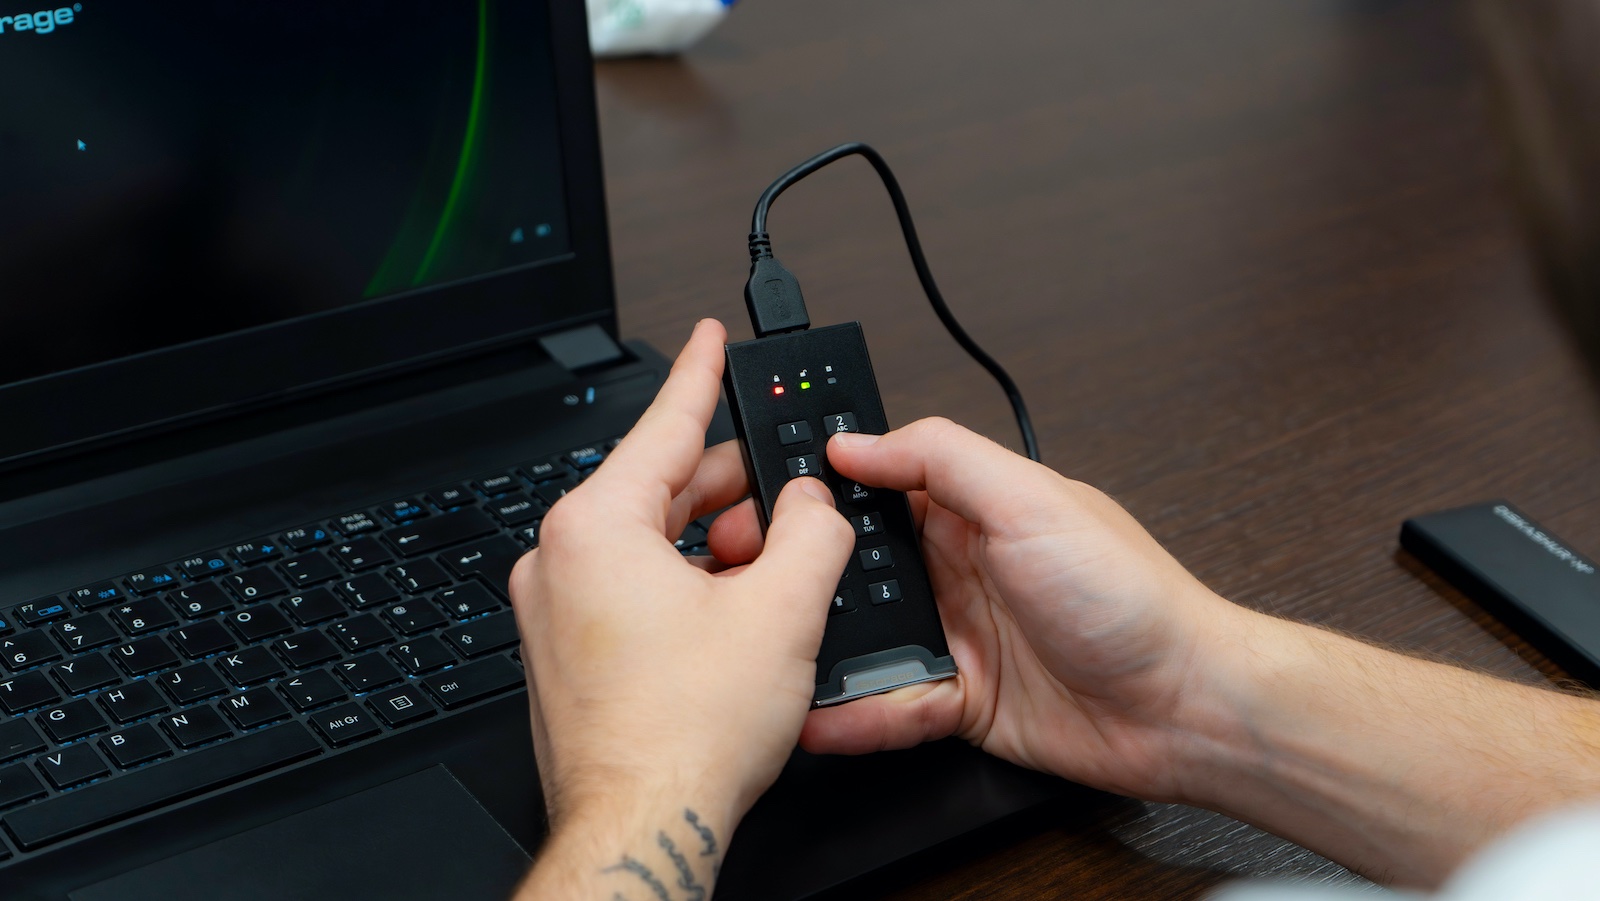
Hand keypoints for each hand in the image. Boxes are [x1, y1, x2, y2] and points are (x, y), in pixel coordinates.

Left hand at [510, 319, 854, 840]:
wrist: (642, 827)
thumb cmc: (683, 736)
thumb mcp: (781, 611)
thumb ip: (812, 533)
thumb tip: (815, 506)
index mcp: (594, 527)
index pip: (664, 424)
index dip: (702, 371)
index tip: (713, 336)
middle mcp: (559, 561)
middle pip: (662, 489)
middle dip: (733, 490)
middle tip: (788, 491)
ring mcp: (555, 612)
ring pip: (651, 544)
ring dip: (716, 546)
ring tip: (776, 570)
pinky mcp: (566, 655)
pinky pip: (633, 591)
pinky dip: (687, 587)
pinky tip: (738, 614)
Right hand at [739, 417, 1245, 803]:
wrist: (1185, 707)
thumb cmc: (1129, 596)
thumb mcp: (1030, 499)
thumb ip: (939, 459)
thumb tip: (858, 440)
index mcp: (976, 508)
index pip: (881, 484)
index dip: (827, 488)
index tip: (767, 495)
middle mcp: (962, 569)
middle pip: (860, 567)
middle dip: (806, 575)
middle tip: (747, 580)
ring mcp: (960, 636)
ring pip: (866, 640)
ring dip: (824, 650)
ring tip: (771, 656)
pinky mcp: (963, 701)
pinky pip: (893, 706)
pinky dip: (856, 715)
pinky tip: (822, 719)